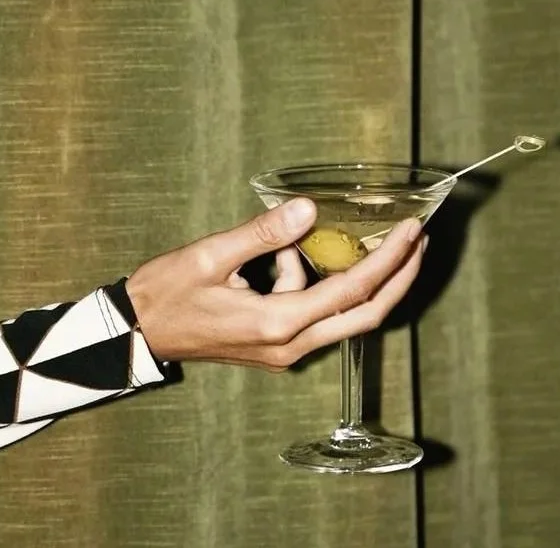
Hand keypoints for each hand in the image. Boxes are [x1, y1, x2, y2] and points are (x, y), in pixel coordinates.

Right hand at [125, 198, 425, 371]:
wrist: (140, 333)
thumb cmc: (167, 295)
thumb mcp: (210, 256)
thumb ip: (263, 234)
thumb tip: (308, 209)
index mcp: (277, 323)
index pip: (351, 292)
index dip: (388, 261)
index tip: (412, 232)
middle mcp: (290, 345)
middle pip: (365, 315)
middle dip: (397, 278)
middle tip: (419, 242)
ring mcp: (285, 351)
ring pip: (343, 316)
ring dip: (352, 278)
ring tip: (331, 236)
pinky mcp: (277, 347)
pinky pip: (315, 315)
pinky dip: (315, 284)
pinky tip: (285, 259)